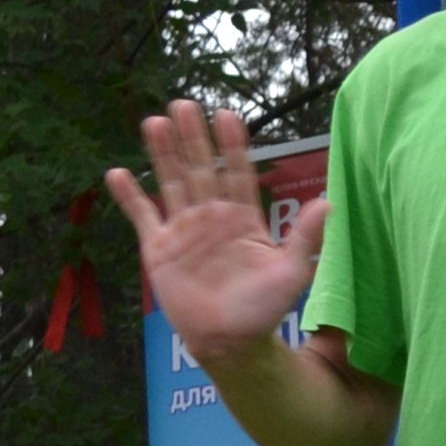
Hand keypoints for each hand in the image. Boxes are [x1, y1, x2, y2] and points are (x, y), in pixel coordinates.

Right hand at [106, 101, 324, 358]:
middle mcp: (212, 217)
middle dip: (193, 138)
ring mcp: (184, 230)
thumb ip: (306, 237)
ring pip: (172, 183)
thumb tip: (329, 203)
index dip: (232, 146)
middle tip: (184, 103)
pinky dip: (130, 197)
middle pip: (200, 169)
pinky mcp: (159, 248)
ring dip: (163, 154)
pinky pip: (142, 217)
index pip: (237, 172)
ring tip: (155, 122)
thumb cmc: (264, 308)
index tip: (226, 115)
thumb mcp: (291, 272)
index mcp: (243, 218)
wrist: (231, 341)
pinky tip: (116, 173)